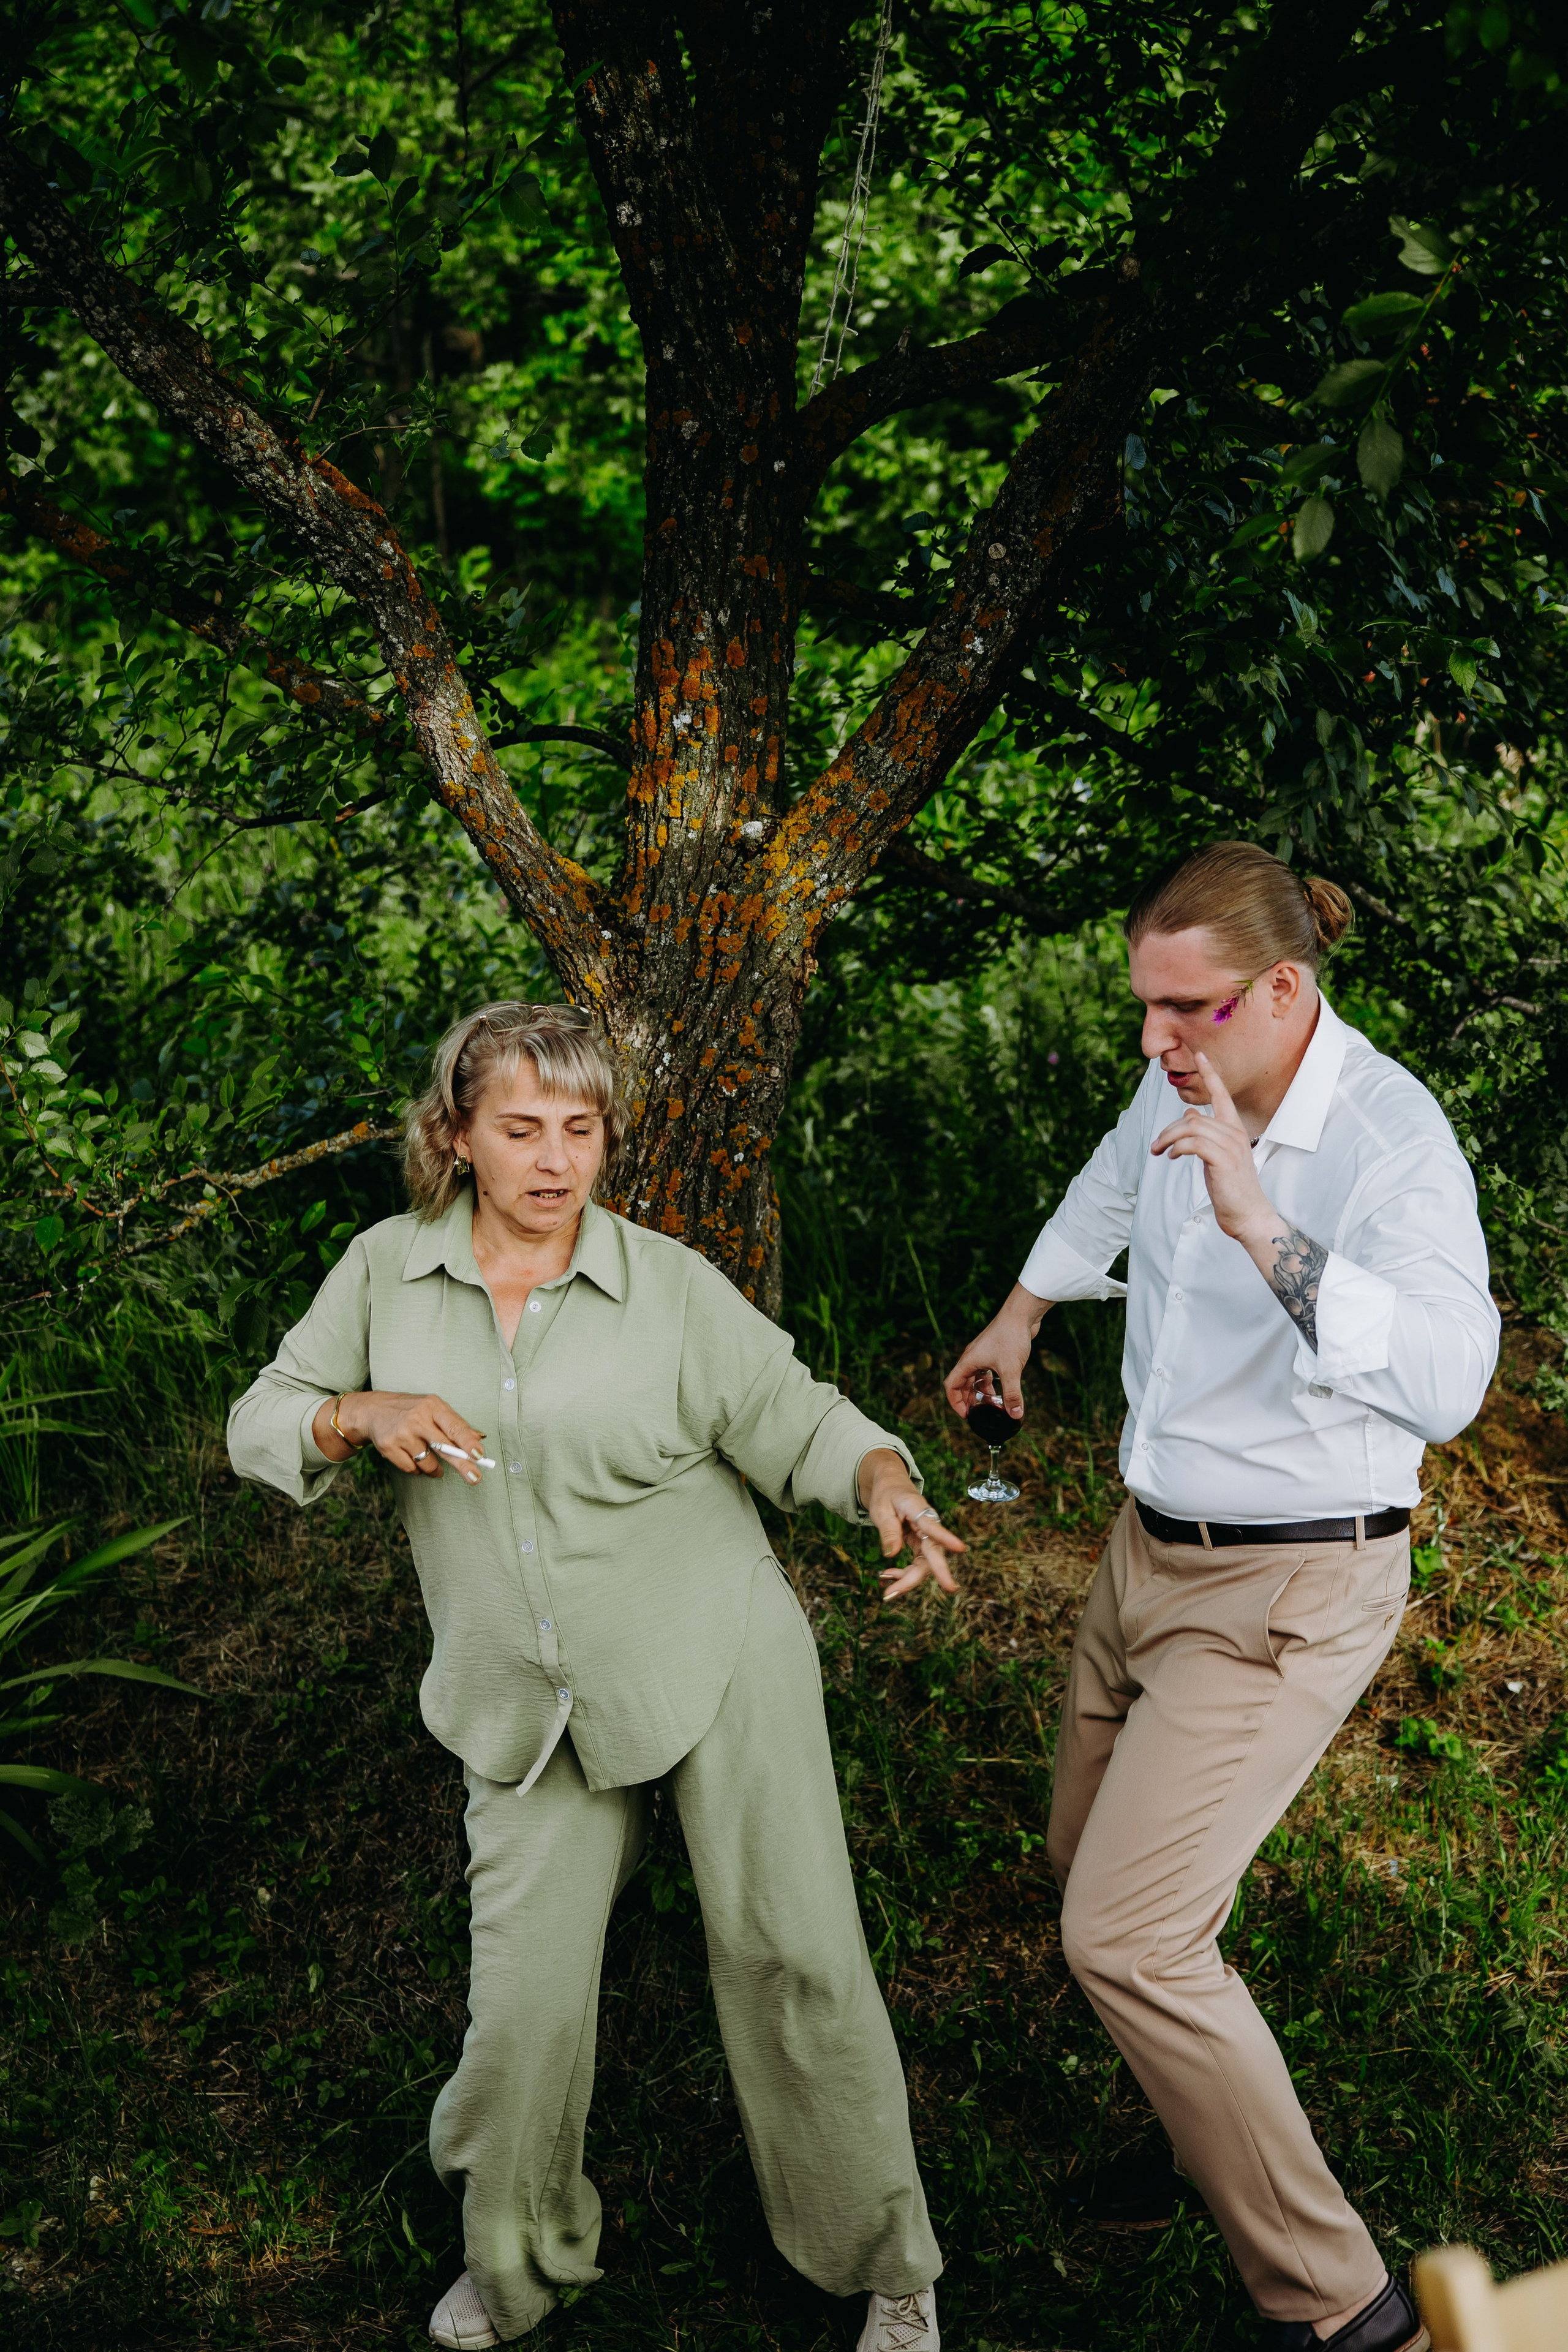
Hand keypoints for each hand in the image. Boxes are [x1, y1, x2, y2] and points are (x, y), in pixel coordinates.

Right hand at [313, 1391, 489, 1482]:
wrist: (372, 1410)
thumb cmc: (410, 1410)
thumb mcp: (432, 1409)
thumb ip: (454, 1423)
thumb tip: (479, 1438)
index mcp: (432, 1406)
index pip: (454, 1426)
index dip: (467, 1442)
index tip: (479, 1454)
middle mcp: (417, 1418)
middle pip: (444, 1447)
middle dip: (462, 1464)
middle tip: (475, 1478)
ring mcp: (402, 1433)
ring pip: (428, 1463)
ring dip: (434, 1468)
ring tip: (428, 1457)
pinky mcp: (389, 1447)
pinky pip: (412, 1469)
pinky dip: (416, 1469)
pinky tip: (411, 1455)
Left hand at [856, 1448, 964, 1600]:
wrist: (891, 1487)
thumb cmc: (886, 1495)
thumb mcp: (881, 1509)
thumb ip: (888, 1530)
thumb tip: (891, 1554)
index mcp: (917, 1509)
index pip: (932, 1525)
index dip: (946, 1537)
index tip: (960, 1548)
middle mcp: (927, 1525)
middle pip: (931, 1554)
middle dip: (918, 1577)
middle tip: (899, 1593)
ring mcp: (927, 1537)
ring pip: (925, 1564)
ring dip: (908, 1580)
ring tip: (887, 1593)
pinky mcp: (922, 1545)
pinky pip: (918, 1564)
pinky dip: (904, 1574)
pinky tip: (888, 1576)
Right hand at [943, 1282, 1048, 1421]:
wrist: (1021, 1314)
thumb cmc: (1011, 1336)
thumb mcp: (1011, 1370)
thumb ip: (1012, 1394)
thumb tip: (1015, 1415)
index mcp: (968, 1361)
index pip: (951, 1386)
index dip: (955, 1402)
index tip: (966, 1415)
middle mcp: (972, 1357)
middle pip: (961, 1382)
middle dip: (967, 1399)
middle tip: (977, 1413)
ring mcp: (983, 1354)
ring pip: (975, 1377)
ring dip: (979, 1391)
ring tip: (989, 1404)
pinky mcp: (994, 1351)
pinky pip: (986, 1371)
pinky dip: (991, 1382)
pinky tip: (1001, 1389)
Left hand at [1149, 1052, 1276, 1245]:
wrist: (1247, 1214)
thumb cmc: (1231, 1186)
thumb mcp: (1216, 1155)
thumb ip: (1205, 1134)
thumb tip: (1189, 1115)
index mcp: (1235, 1129)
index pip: (1222, 1095)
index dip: (1211, 1074)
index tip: (1200, 1054)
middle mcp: (1235, 1133)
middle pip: (1194, 1117)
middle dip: (1168, 1130)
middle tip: (1155, 1146)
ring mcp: (1231, 1146)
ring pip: (1191, 1128)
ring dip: (1168, 1139)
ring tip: (1158, 1152)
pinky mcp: (1223, 1160)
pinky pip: (1193, 1143)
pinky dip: (1177, 1148)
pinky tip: (1170, 1157)